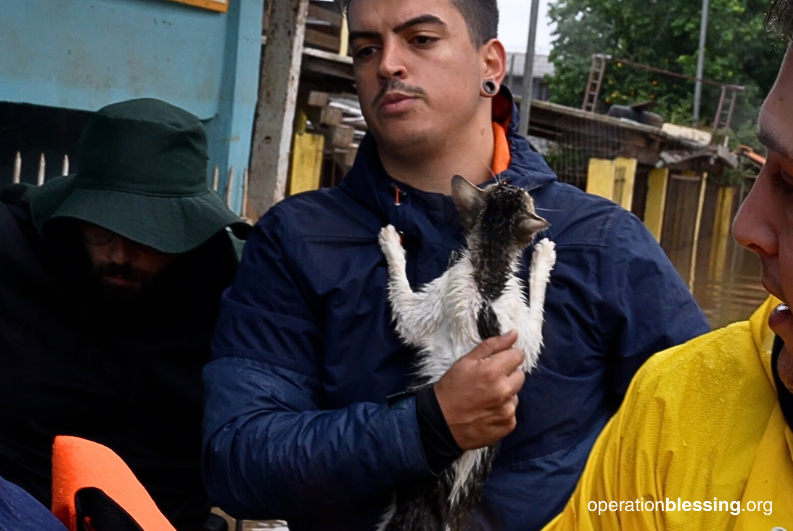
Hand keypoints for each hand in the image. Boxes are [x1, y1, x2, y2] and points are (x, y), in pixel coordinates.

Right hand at [433, 331, 525, 449]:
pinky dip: (503, 411)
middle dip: (508, 375)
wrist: (441, 422)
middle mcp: (504, 391)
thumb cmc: (451, 388)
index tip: (496, 363)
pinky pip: (512, 412)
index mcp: (493, 371)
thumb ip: (492, 345)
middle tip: (489, 381)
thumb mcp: (466, 361)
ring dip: (506, 394)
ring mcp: (507, 410)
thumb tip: (514, 334)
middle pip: (520, 375)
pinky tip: (487, 411)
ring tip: (486, 398)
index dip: (506, 357)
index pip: (518, 355)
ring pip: (516, 394)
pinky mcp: (508, 425)